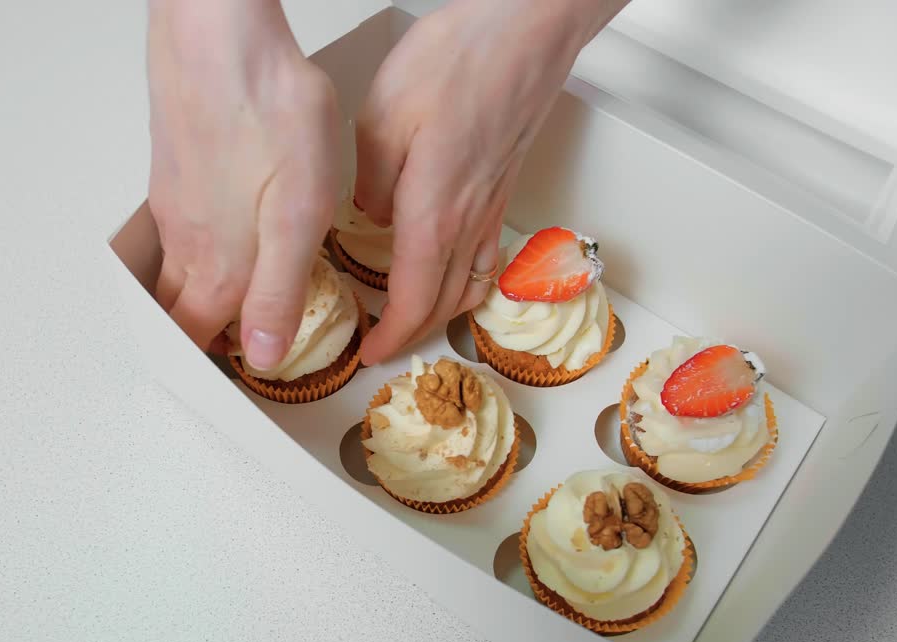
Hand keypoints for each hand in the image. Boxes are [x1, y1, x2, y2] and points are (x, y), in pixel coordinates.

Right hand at [148, 0, 339, 367]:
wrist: (220, 36)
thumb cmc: (270, 115)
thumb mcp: (298, 216)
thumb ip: (278, 292)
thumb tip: (263, 356)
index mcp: (219, 264)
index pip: (199, 338)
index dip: (215, 365)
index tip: (233, 378)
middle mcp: (187, 241)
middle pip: (178, 311)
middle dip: (198, 338)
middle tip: (226, 350)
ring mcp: (174, 204)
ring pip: (174, 270)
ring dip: (193, 296)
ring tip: (226, 303)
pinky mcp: (173, 169)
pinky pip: (176, 230)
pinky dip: (192, 252)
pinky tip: (221, 234)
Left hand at [354, 0, 627, 364]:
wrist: (526, 28)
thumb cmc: (461, 60)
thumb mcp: (380, 119)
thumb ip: (370, 182)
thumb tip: (370, 214)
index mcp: (434, 214)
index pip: (412, 301)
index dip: (391, 338)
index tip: (371, 354)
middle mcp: (470, 220)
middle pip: (444, 303)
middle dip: (412, 334)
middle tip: (385, 344)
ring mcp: (493, 204)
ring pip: (470, 283)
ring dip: (441, 311)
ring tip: (413, 315)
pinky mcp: (504, 184)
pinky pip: (488, 254)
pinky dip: (466, 278)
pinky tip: (452, 267)